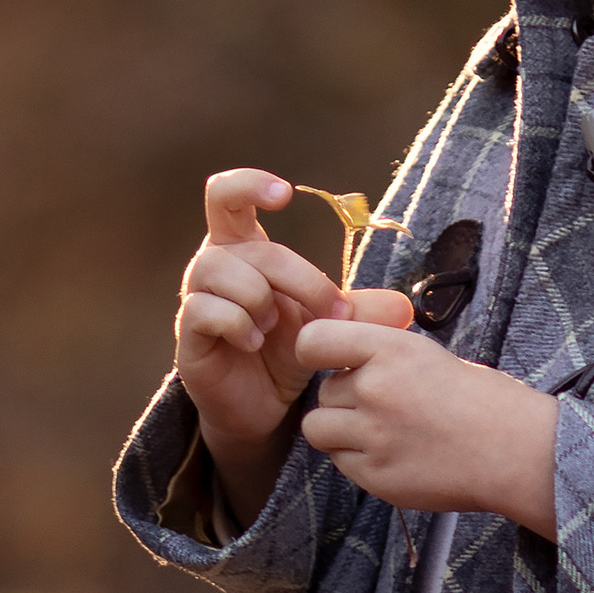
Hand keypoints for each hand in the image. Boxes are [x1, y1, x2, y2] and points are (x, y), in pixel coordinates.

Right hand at [178, 170, 411, 527]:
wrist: (262, 408)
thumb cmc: (288, 352)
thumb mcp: (328, 325)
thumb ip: (360, 311)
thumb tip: (405, 307)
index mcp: (243, 248)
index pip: (228, 196)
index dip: (250, 184)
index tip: (284, 194)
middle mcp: (214, 265)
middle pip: (249, 247)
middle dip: (298, 277)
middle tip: (330, 311)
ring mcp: (196, 299)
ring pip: (217, 270)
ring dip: (259, 298)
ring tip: (274, 329)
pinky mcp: (188, 335)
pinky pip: (204, 310)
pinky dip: (236, 323)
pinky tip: (253, 343)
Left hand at [299, 317, 560, 535]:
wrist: (516, 451)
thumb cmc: (482, 400)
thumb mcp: (428, 355)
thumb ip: (380, 354)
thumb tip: (337, 352)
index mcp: (391, 350)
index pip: (313, 342)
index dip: (314, 352)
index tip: (326, 361)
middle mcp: (376, 390)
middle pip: (323, 392)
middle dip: (344, 399)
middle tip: (385, 407)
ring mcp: (373, 436)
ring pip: (319, 429)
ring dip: (340, 431)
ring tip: (381, 432)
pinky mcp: (375, 476)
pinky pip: (340, 462)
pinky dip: (359, 460)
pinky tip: (396, 455)